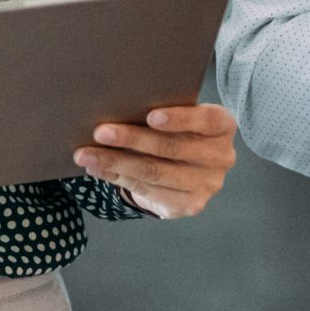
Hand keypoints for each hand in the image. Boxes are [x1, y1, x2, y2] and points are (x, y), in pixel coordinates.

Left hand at [75, 102, 238, 218]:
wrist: (189, 169)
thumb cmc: (179, 131)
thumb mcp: (179, 118)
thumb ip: (160, 113)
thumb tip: (115, 106)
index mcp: (223, 127)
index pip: (206, 120)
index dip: (180, 119)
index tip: (150, 116)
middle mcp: (221, 157)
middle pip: (171, 148)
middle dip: (132, 139)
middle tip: (100, 132)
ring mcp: (207, 185)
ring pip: (155, 172)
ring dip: (116, 161)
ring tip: (86, 154)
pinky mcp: (189, 205)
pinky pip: (148, 190)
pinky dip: (118, 177)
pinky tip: (97, 168)